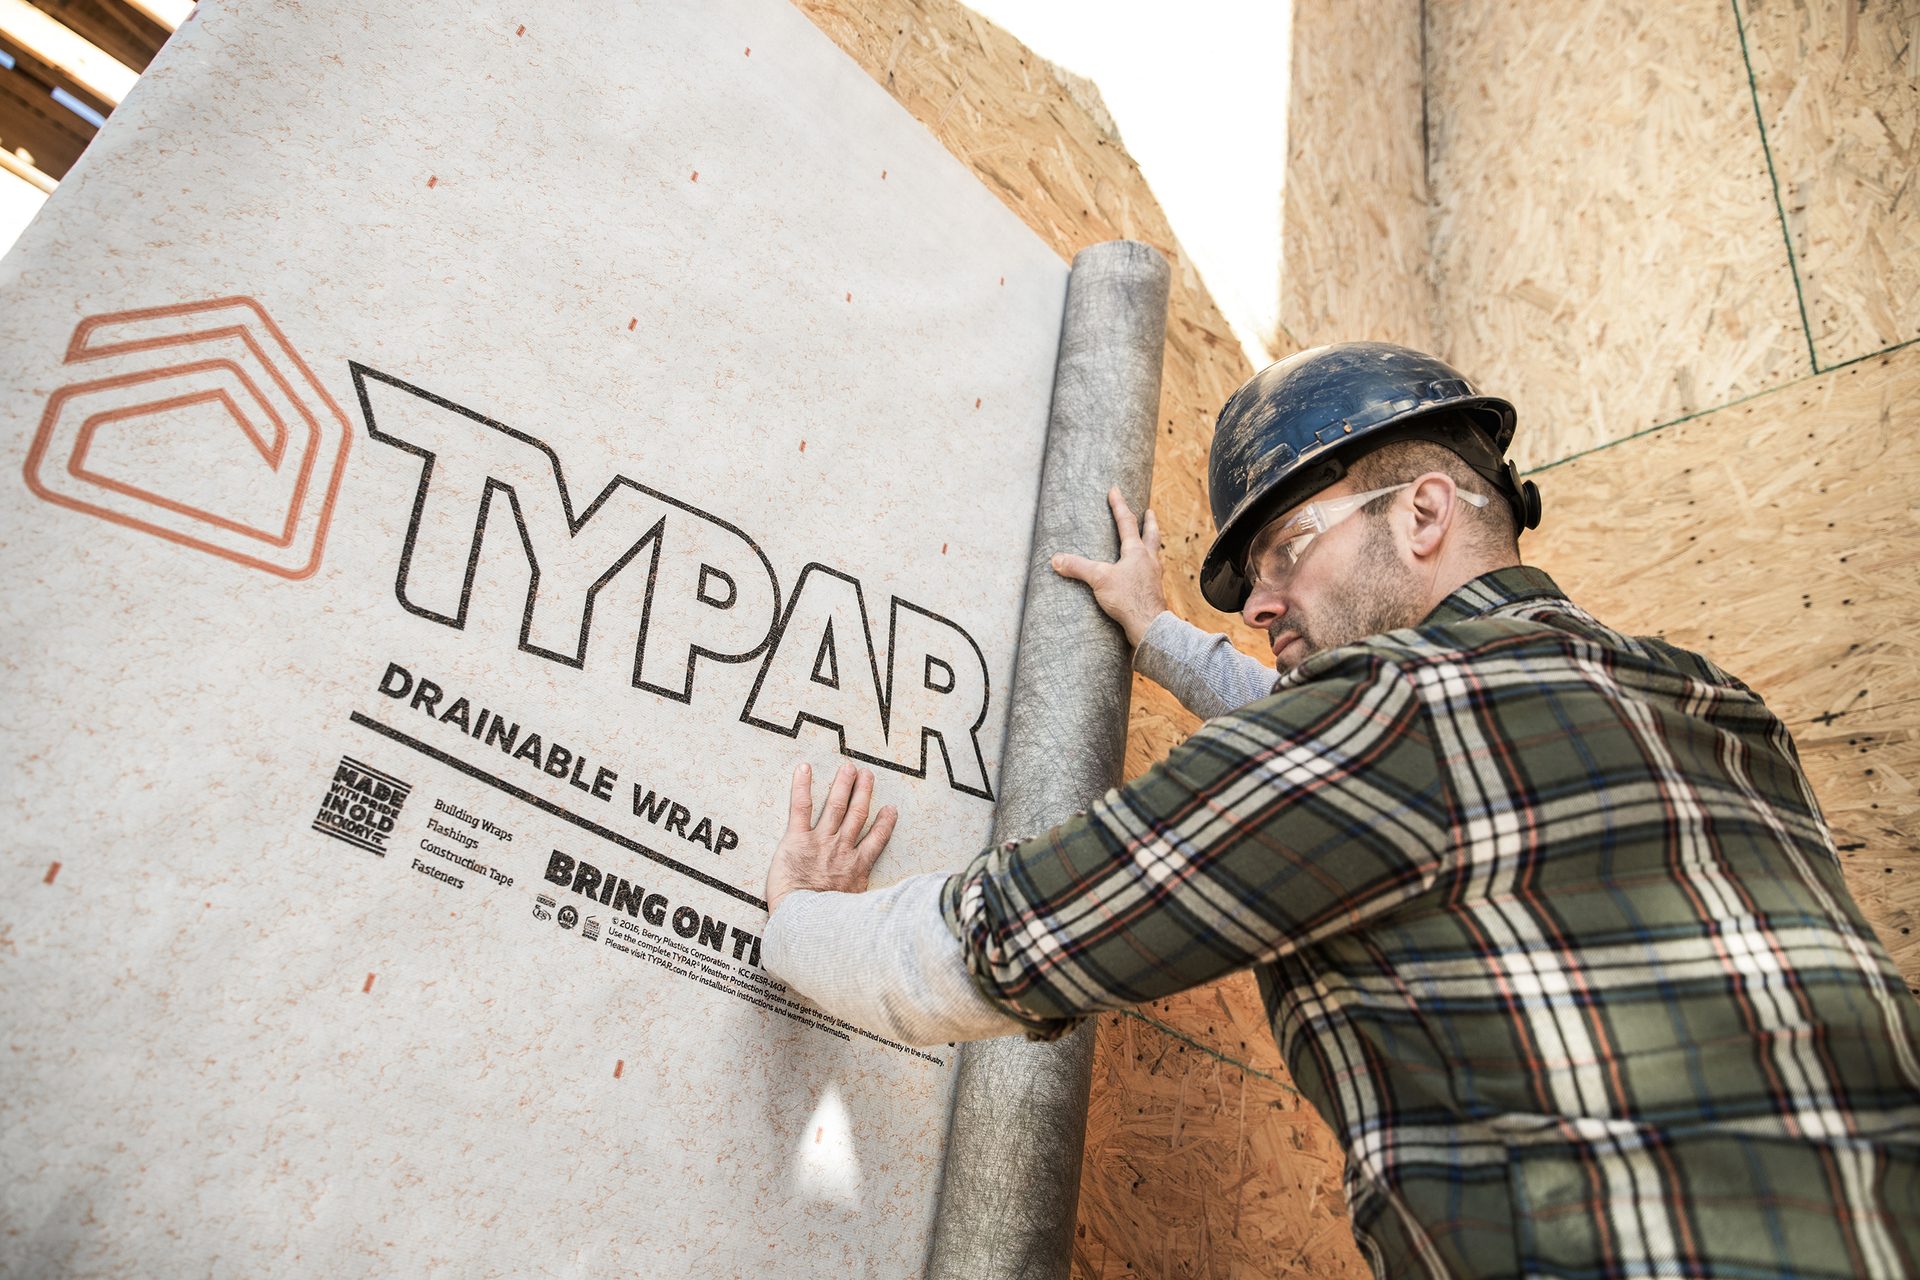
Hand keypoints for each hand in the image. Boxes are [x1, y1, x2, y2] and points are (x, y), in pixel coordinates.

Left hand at [765, 761, 898, 914]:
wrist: (806, 923)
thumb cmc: (829, 923)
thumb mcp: (859, 913)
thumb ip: (868, 904)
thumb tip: (882, 916)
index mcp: (857, 868)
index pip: (876, 840)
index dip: (885, 823)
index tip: (890, 809)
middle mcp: (842, 850)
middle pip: (857, 815)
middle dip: (863, 793)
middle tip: (868, 775)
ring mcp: (821, 842)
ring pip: (836, 807)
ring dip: (843, 785)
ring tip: (848, 768)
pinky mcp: (797, 840)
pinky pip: (801, 808)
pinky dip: (802, 787)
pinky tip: (804, 769)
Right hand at [1050, 485, 1166, 645]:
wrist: (1149, 624)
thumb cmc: (1128, 599)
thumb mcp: (1099, 580)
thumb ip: (1078, 567)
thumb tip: (1056, 559)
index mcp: (1136, 552)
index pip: (1126, 522)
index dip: (1119, 505)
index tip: (1115, 490)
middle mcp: (1149, 560)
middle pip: (1151, 535)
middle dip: (1148, 521)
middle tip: (1149, 511)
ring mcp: (1154, 576)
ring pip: (1155, 553)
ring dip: (1152, 543)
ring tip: (1149, 541)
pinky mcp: (1153, 592)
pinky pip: (1152, 573)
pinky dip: (1149, 566)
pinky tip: (1145, 573)